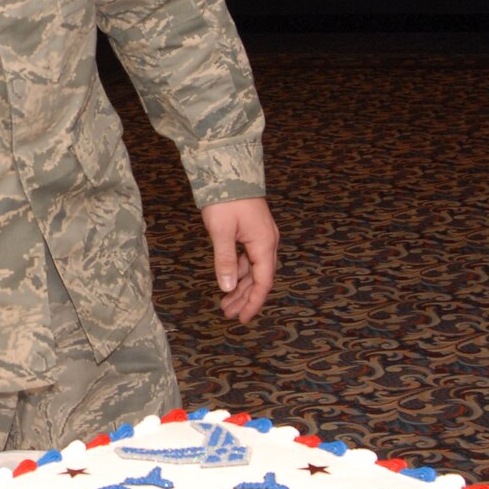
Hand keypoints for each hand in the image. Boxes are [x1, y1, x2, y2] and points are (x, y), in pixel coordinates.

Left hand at [203, 197, 279, 325]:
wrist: (230, 170)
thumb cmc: (226, 199)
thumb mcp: (221, 231)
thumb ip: (224, 260)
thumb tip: (226, 287)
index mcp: (264, 244)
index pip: (263, 282)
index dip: (253, 302)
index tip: (242, 319)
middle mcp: (268, 242)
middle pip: (259, 279)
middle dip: (244, 298)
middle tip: (228, 314)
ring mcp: (262, 236)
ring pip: (253, 269)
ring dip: (240, 286)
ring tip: (225, 303)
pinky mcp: (253, 231)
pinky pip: (249, 258)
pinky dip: (238, 271)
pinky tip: (228, 279)